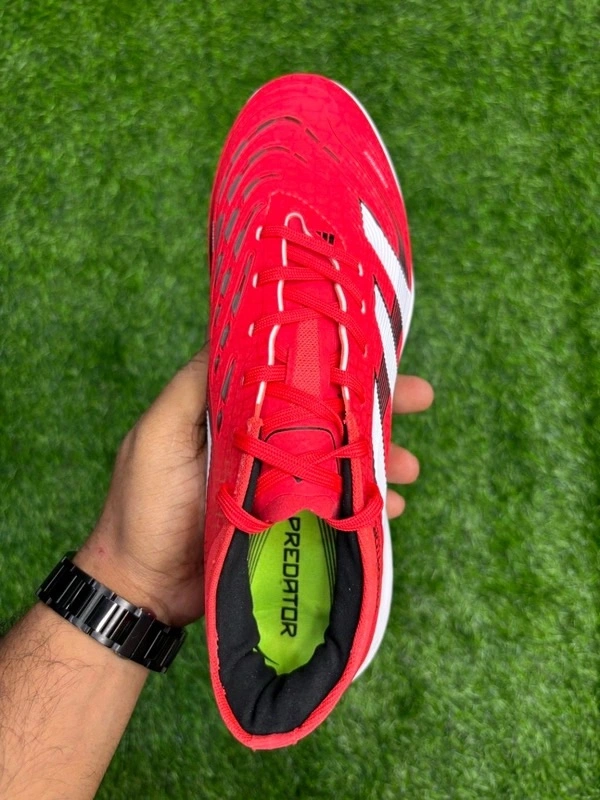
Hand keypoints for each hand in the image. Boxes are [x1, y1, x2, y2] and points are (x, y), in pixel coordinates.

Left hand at [75, 349, 432, 628]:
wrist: (142, 589)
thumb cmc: (143, 507)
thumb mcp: (158, 435)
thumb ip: (193, 388)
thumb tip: (231, 334)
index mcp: (237, 415)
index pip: (295, 377)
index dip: (334, 364)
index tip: (374, 353)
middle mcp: (265, 444)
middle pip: (329, 417)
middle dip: (377, 407)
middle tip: (422, 397)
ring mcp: (280, 487)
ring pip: (341, 462)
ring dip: (380, 458)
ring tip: (409, 467)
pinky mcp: (290, 527)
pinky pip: (338, 509)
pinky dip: (366, 505)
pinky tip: (389, 508)